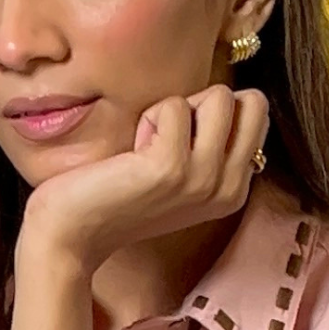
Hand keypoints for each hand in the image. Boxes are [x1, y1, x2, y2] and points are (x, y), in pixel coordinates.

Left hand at [22, 84, 268, 275]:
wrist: (72, 232)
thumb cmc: (119, 196)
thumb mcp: (182, 177)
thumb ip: (212, 147)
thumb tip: (229, 97)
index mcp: (236, 190)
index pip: (256, 114)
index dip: (212, 112)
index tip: (180, 143)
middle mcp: (230, 188)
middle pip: (251, 101)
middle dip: (206, 102)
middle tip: (167, 135)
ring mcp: (204, 179)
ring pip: (218, 97)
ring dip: (174, 109)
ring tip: (147, 145)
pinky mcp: (172, 167)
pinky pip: (174, 106)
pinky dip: (149, 116)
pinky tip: (131, 151)